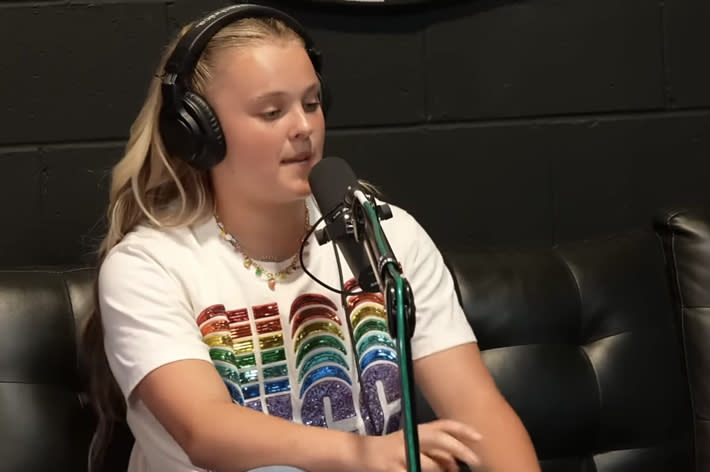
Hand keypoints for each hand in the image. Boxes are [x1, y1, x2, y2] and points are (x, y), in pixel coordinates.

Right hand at [359, 419, 481, 471]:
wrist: (359, 454)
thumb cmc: (390, 452)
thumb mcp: (411, 446)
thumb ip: (432, 452)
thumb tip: (455, 464)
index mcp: (416, 430)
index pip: (442, 425)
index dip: (462, 429)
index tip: (480, 437)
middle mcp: (409, 438)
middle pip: (439, 439)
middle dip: (460, 449)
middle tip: (475, 460)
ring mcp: (399, 454)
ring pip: (430, 464)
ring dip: (440, 470)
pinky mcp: (391, 469)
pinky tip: (416, 471)